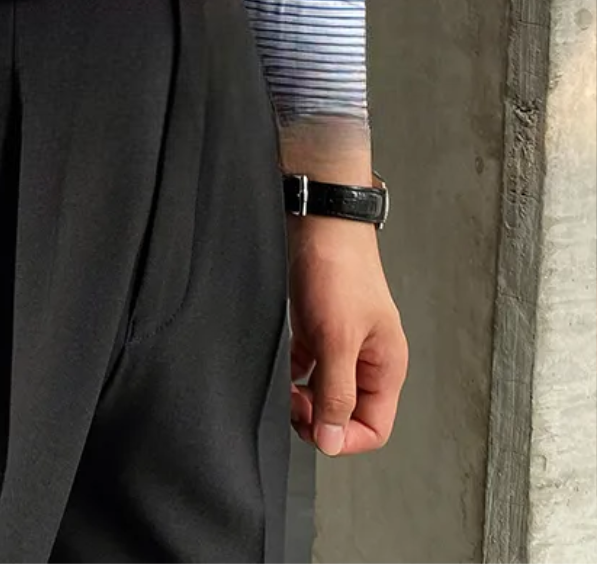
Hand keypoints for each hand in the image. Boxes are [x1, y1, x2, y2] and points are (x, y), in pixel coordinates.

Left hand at [280, 119, 408, 457]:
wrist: (319, 224)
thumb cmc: (337, 272)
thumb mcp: (337, 339)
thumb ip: (337, 392)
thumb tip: (334, 441)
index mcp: (385, 367)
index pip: (374, 427)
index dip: (343, 437)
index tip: (312, 425)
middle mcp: (367, 360)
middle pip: (347, 413)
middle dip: (318, 417)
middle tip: (292, 401)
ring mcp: (341, 345)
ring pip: (324, 391)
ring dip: (303, 397)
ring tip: (284, 385)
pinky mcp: (317, 329)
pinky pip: (308, 367)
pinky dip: (293, 373)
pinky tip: (281, 364)